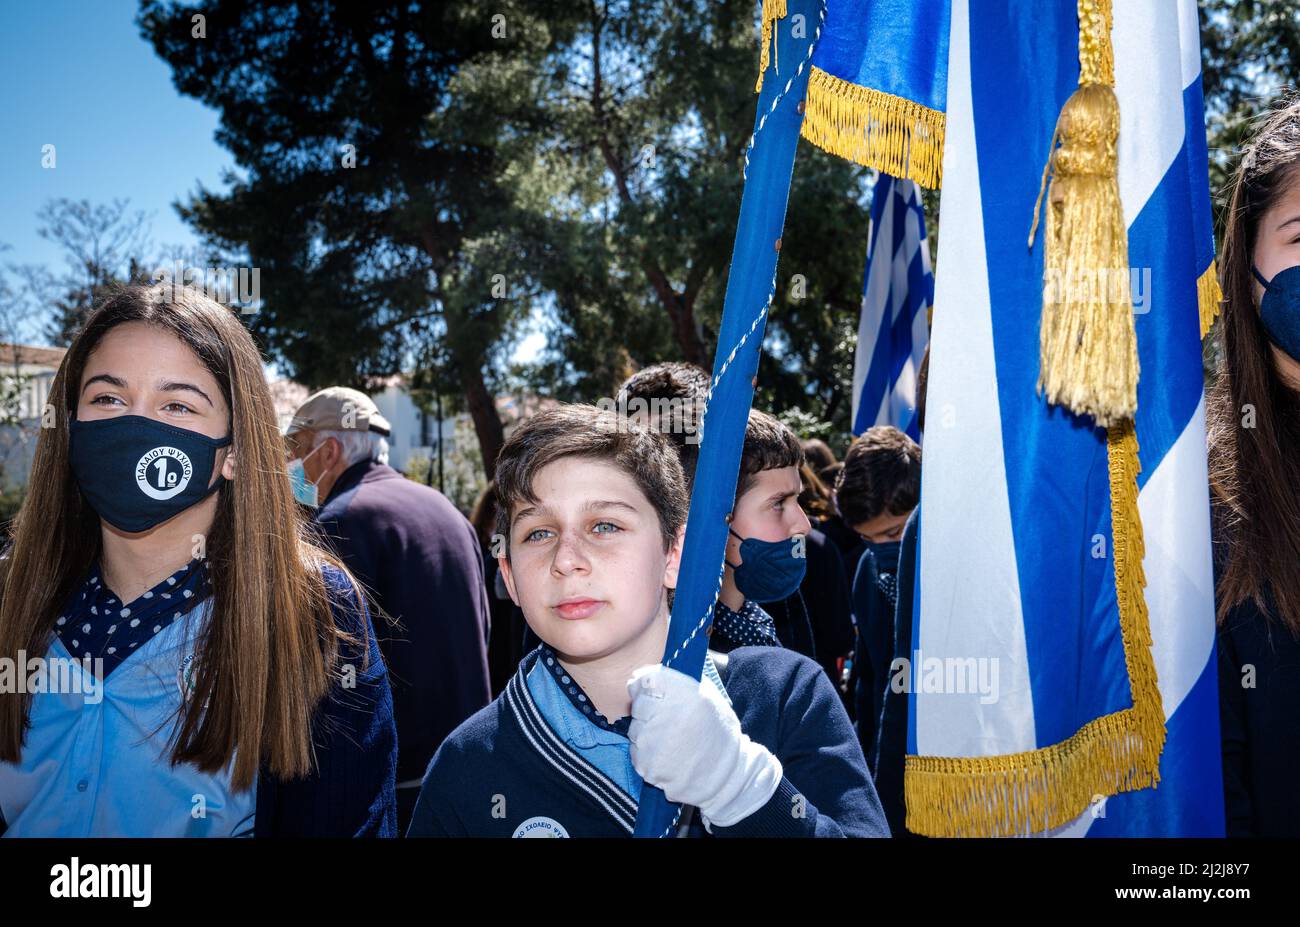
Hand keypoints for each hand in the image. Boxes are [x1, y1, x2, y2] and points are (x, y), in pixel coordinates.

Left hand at [627, 663, 781, 828]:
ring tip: (672, 741)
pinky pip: (636, 753)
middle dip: (648, 711)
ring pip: (635, 730)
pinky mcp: (646, 765)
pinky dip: (647, 755)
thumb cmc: (716, 732)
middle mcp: (665, 714)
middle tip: (669, 722)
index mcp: (682, 693)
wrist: (725, 774)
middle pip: (638, 705)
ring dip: (647, 734)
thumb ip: (678, 682)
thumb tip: (646, 674)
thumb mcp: (707, 696)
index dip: (645, 686)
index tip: (649, 692)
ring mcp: (652, 742)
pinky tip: (668, 757)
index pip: (645, 679)